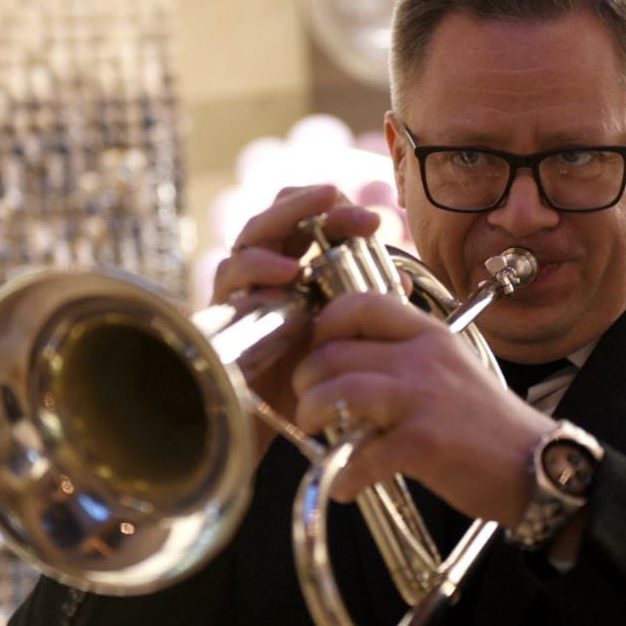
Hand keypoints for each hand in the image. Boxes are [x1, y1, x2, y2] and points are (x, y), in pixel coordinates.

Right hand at [212, 185, 379, 448]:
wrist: (273, 428)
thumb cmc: (308, 379)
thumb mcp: (346, 339)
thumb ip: (370, 308)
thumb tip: (404, 279)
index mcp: (297, 269)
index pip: (310, 222)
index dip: (338, 212)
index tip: (376, 221)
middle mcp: (265, 274)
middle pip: (274, 217)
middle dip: (304, 203)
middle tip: (334, 197)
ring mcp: (241, 291)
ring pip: (247, 242)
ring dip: (275, 231)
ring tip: (306, 243)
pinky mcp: (221, 315)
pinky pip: (230, 283)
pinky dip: (255, 274)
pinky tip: (283, 279)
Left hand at [290, 292, 556, 525]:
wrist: (535, 465)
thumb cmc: (487, 422)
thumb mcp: (452, 365)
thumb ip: (409, 353)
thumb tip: (354, 356)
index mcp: (429, 334)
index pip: (359, 304)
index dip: (324, 325)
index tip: (319, 351)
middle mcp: (423, 358)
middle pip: (334, 353)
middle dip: (306, 381)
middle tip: (310, 403)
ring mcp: (422, 399)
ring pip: (337, 392)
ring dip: (312, 416)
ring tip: (318, 433)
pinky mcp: (422, 443)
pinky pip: (360, 454)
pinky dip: (343, 474)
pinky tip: (346, 485)